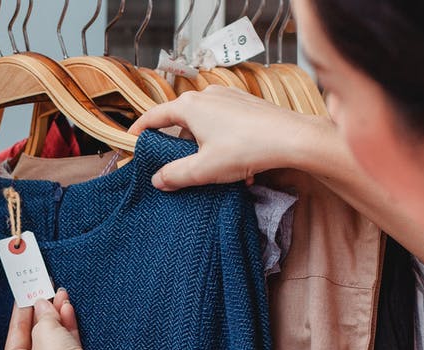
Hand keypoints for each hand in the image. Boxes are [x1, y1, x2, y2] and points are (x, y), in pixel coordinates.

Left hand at [3, 288, 120, 349]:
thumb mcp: (44, 332)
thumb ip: (43, 316)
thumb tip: (43, 305)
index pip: (15, 334)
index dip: (21, 311)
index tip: (25, 294)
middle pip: (34, 336)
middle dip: (41, 312)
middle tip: (44, 291)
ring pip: (52, 339)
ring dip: (56, 316)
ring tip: (60, 295)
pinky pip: (67, 344)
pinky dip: (67, 327)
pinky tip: (68, 309)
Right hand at [128, 86, 333, 191]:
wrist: (292, 138)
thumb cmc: (246, 149)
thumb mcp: (203, 169)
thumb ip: (175, 175)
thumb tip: (157, 179)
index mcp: (190, 106)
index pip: (155, 116)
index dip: (140, 129)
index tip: (132, 139)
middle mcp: (207, 95)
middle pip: (182, 122)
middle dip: (181, 146)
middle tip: (180, 167)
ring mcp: (229, 97)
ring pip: (206, 125)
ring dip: (206, 149)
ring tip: (218, 172)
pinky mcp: (247, 104)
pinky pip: (226, 124)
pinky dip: (225, 143)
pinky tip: (239, 164)